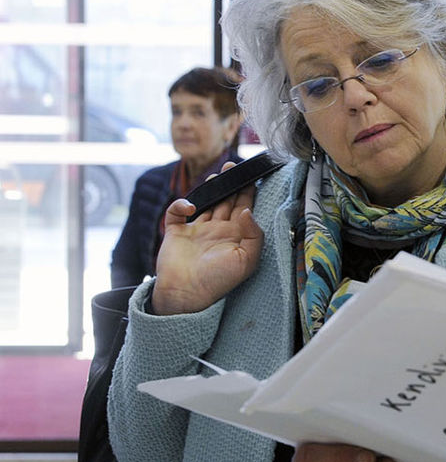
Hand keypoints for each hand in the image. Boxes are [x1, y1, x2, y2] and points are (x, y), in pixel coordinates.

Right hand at [151, 162, 263, 314]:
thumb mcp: (246, 260)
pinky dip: (181, 204)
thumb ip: (254, 235)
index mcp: (235, 235)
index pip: (244, 207)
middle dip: (231, 183)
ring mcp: (196, 230)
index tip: (253, 175)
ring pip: (205, 201)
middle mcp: (217, 230)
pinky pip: (176, 212)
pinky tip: (190, 206)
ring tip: (218, 175)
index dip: (248, 191)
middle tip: (234, 166)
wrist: (187, 295)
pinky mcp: (176, 232)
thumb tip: (248, 210)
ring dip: (211, 187)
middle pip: (226, 200)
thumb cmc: (219, 281)